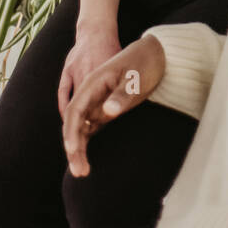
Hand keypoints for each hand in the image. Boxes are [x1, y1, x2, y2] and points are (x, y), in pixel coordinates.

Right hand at [62, 34, 164, 177]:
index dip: (72, 130)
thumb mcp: (135, 78)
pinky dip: (86, 144)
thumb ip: (121, 95)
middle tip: (79, 171)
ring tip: (82, 172)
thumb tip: (108, 112)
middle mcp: (90, 94)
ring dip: (78, 149)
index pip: (75, 109)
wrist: (156, 54)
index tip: (72, 149)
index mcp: (93, 83)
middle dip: (73, 147)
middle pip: (75, 122)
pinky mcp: (104, 109)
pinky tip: (86, 162)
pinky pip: (90, 129)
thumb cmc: (144, 63)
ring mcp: (96, 102)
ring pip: (81, 129)